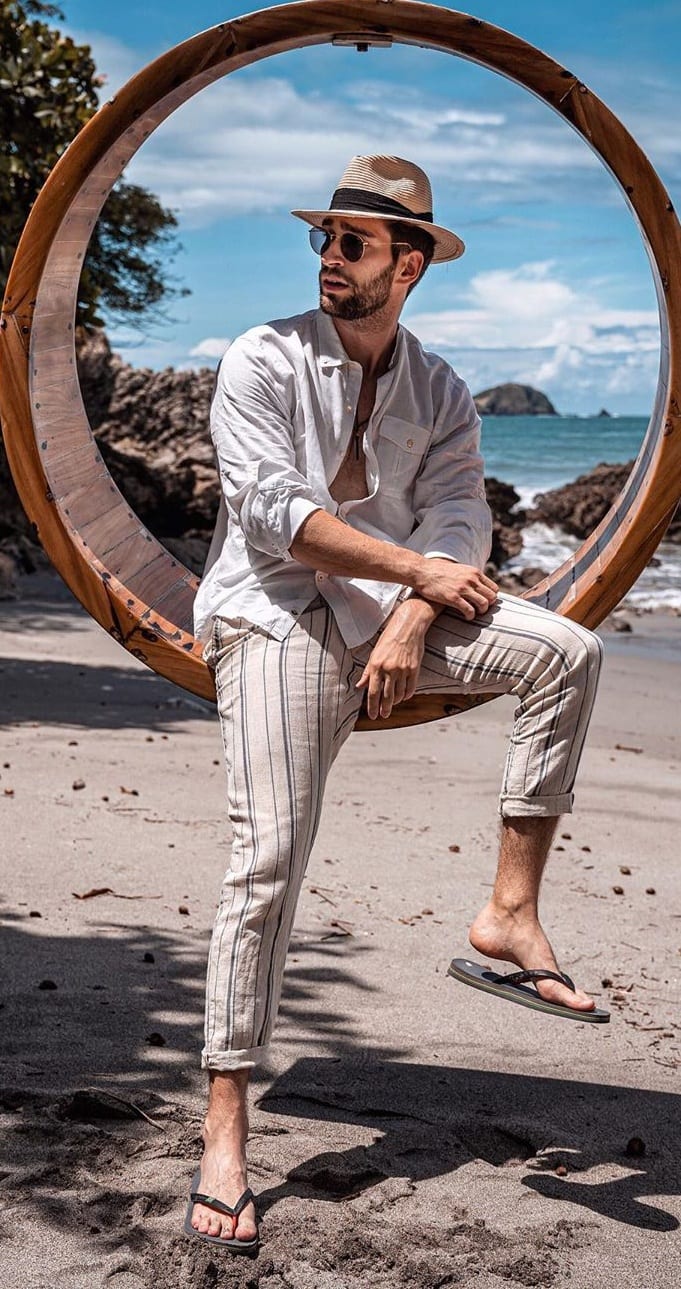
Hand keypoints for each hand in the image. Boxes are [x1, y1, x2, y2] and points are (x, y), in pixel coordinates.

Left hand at [356, 602, 428, 718]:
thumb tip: (359, 686)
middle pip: (386, 696)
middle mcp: (389, 669)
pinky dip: (407, 695)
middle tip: (384, 715)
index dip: (372, 706)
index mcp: (376, 665)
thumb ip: (367, 672)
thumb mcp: (374, 653)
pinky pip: (411, 688)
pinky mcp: (414, 668)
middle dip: (385, 708)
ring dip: (396, 701)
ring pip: (399, 694)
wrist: (408, 625)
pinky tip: (404, 696)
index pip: (373, 692)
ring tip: (393, 703)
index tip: (373, 715)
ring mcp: (403, 669)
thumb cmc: (389, 637)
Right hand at [413, 559, 497, 619]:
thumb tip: (476, 584)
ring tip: (474, 614)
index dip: (491, 597)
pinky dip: (471, 616)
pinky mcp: (453, 598)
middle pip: (491, 597)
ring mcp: (463, 588)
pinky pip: (470, 611)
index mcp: (474, 572)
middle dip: (488, 606)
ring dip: (481, 612)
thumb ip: (469, 576)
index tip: (485, 602)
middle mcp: (471, 579)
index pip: (494, 588)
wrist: (421, 571)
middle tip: (480, 610)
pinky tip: (466, 617)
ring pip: (483, 604)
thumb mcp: (459, 569)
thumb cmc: (438, 571)